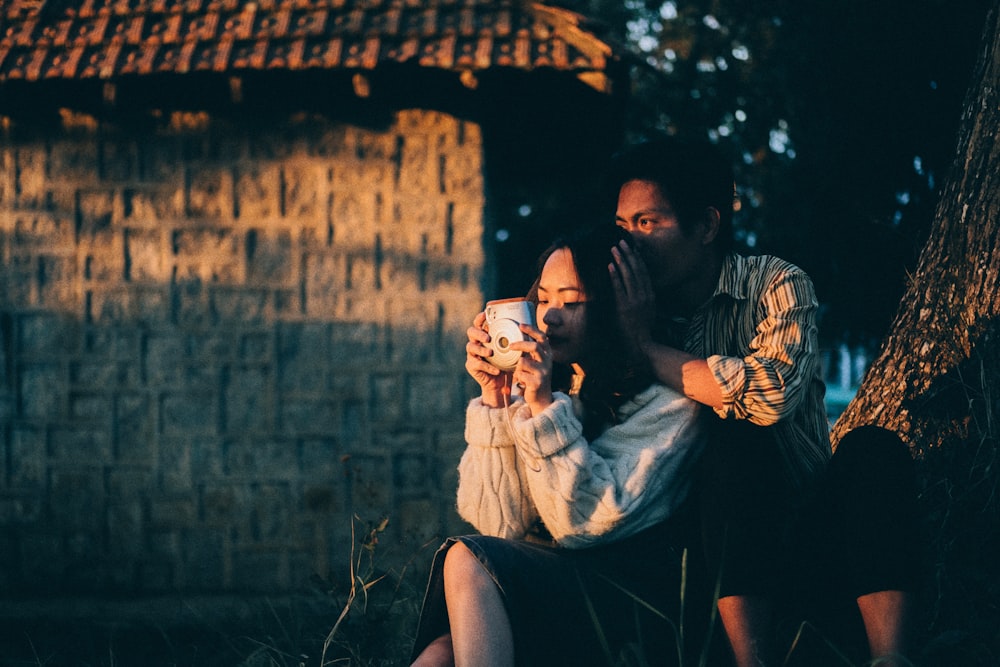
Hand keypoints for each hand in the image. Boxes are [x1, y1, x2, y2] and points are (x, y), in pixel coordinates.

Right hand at [465, 311, 510, 406]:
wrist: (501, 383)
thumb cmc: (508, 363)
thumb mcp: (513, 351)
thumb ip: (516, 340)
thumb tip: (528, 328)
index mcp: (485, 336)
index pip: (479, 323)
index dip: (480, 318)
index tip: (485, 314)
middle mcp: (476, 342)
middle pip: (470, 332)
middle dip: (478, 333)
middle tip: (488, 338)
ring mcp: (472, 354)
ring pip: (470, 347)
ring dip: (481, 349)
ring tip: (491, 352)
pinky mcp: (471, 365)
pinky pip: (476, 363)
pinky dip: (487, 366)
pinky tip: (496, 370)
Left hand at [510, 323, 553, 415]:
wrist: (541, 398)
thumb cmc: (535, 376)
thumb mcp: (536, 361)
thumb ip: (530, 351)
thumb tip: (518, 334)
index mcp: (547, 354)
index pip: (542, 337)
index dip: (532, 330)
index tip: (520, 325)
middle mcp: (548, 361)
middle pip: (534, 346)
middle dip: (519, 344)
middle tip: (509, 346)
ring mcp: (543, 372)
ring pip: (523, 362)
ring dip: (517, 366)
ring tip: (519, 372)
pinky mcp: (537, 383)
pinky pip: (520, 375)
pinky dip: (517, 377)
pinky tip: (521, 381)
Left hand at [609, 240, 655, 359]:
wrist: (641, 345)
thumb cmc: (642, 331)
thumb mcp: (648, 312)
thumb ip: (643, 300)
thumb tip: (637, 289)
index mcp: (650, 295)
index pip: (644, 272)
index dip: (637, 258)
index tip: (632, 248)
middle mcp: (645, 295)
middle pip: (637, 269)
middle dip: (629, 254)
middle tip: (621, 242)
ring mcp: (635, 300)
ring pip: (629, 275)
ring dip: (621, 260)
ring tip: (614, 249)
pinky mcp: (625, 306)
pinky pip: (620, 288)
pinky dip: (615, 276)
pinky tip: (610, 266)